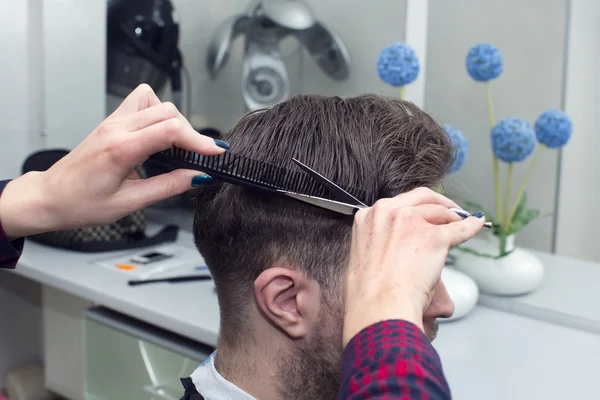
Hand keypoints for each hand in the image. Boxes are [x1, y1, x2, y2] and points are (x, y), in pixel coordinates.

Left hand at [0, 84, 226, 237]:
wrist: (50, 197)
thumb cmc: (81, 203)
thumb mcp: (130, 203)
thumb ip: (168, 187)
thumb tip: (197, 177)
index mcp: (121, 149)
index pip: (171, 130)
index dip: (199, 140)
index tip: (216, 152)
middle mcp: (116, 129)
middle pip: (168, 112)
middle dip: (191, 133)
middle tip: (199, 157)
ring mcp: (112, 122)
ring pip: (155, 101)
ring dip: (173, 119)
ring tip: (176, 146)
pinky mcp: (111, 122)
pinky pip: (140, 103)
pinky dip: (157, 114)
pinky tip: (159, 136)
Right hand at [342, 187, 484, 345]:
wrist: (379, 305)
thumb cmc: (369, 291)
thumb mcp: (365, 254)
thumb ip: (380, 241)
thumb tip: (399, 247)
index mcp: (368, 217)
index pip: (399, 203)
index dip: (417, 207)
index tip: (426, 213)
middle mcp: (389, 212)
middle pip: (422, 198)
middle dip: (439, 204)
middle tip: (450, 212)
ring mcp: (412, 222)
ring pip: (440, 212)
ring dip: (454, 217)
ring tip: (462, 223)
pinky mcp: (434, 237)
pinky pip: (459, 228)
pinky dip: (471, 226)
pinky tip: (476, 224)